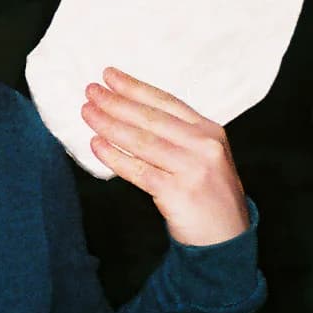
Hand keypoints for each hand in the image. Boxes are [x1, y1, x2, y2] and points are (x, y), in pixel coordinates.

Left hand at [81, 67, 248, 246]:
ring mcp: (193, 168)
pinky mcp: (178, 192)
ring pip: (141, 141)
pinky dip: (114, 157)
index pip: (166, 102)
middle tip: (90, 91)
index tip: (109, 75)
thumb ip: (176, 134)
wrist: (225, 237)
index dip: (135, 87)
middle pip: (150, 118)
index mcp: (209, 131)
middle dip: (116, 102)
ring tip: (87, 113)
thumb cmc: (206, 192)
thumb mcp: (202, 155)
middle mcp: (204, 145)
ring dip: (109, 125)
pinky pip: (138, 170)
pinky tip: (96, 145)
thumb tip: (127, 110)